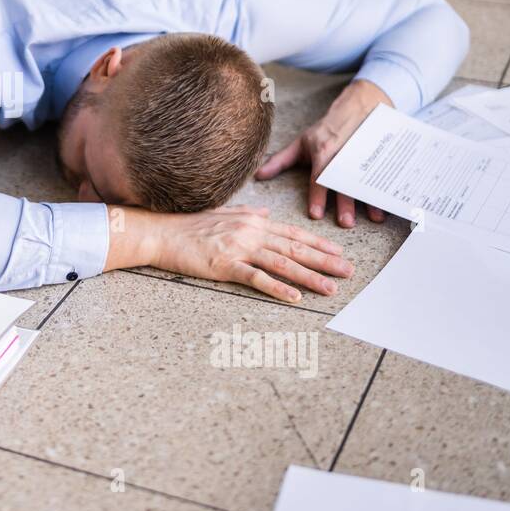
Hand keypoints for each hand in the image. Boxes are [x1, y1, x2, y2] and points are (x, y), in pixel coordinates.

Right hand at [107, 205, 352, 303]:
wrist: (160, 232)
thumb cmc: (187, 225)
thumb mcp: (221, 213)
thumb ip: (245, 213)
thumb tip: (264, 213)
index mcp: (252, 221)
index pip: (293, 233)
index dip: (319, 243)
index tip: (339, 252)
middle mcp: (250, 232)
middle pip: (295, 248)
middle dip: (325, 261)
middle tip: (349, 271)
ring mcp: (238, 248)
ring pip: (282, 263)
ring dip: (310, 277)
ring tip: (331, 289)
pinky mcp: (225, 265)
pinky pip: (256, 278)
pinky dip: (278, 287)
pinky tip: (294, 297)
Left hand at [257, 79, 390, 227]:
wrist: (361, 105)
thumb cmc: (325, 130)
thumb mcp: (301, 142)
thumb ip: (280, 161)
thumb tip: (257, 176)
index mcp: (323, 151)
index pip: (318, 176)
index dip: (317, 195)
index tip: (315, 215)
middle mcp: (343, 154)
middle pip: (344, 180)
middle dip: (345, 202)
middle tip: (346, 223)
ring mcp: (364, 154)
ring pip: (367, 178)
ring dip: (371, 199)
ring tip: (375, 218)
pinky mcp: (380, 154)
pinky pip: (385, 172)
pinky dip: (388, 188)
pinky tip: (391, 203)